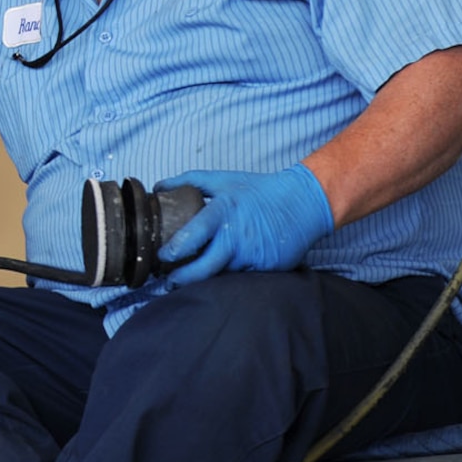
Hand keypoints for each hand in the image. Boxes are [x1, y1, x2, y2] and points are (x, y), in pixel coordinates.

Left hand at [154, 165, 333, 285]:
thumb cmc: (259, 190)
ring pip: (222, 277)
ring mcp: (254, 256)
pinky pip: (242, 279)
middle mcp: (237, 237)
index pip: (193, 236)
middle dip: (182, 279)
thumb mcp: (223, 179)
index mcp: (223, 213)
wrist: (303, 202)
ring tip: (190, 279)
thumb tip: (159, 187)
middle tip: (168, 282)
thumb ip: (189, 181)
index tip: (162, 256)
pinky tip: (222, 276)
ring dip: (206, 280)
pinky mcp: (268, 269)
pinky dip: (230, 279)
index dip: (174, 250)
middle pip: (203, 269)